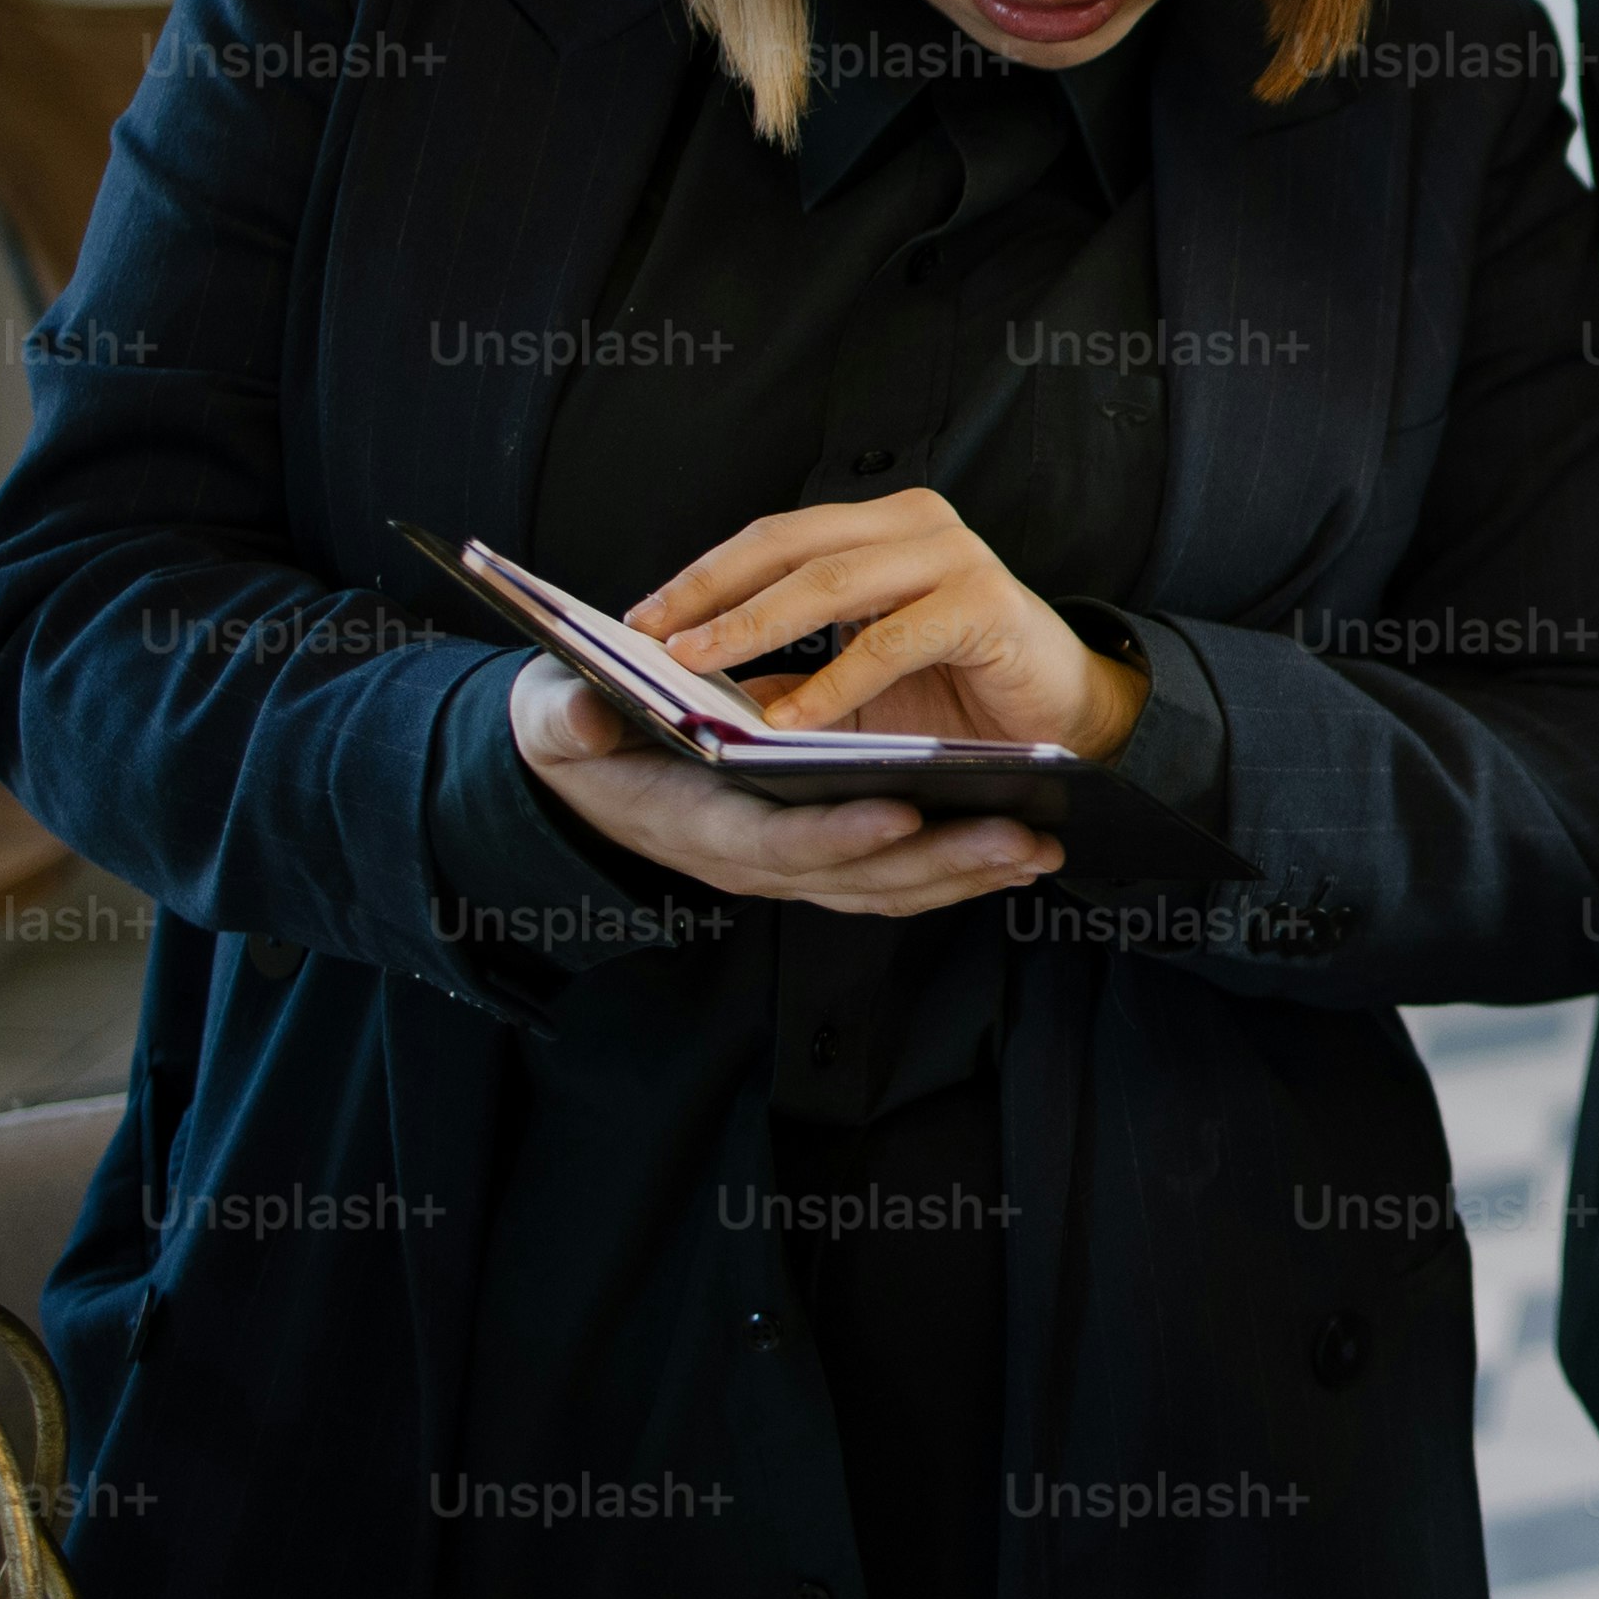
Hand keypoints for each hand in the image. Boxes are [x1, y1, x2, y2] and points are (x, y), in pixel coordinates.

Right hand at [506, 652, 1060, 916]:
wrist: (577, 770)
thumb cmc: (575, 736)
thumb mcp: (555, 721)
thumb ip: (568, 721)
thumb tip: (580, 714)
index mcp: (691, 826)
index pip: (776, 842)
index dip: (839, 832)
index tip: (904, 808)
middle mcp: (746, 861)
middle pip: (856, 875)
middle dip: (942, 859)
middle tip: (1024, 836)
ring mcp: (785, 867)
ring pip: (886, 884)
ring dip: (965, 871)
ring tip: (1043, 845)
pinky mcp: (813, 860)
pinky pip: (891, 878)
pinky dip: (952, 871)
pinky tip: (1013, 852)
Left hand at [630, 485, 1147, 756]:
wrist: (1070, 720)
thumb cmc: (960, 695)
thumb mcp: (855, 679)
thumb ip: (787, 670)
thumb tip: (689, 685)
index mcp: (882, 526)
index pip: (773, 537)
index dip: (702, 573)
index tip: (637, 617)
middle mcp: (918, 524)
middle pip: (790, 545)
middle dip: (711, 592)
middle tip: (651, 636)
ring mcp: (956, 558)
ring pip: (831, 582)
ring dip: (753, 626)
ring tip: (694, 667)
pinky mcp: (985, 607)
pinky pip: (890, 642)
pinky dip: (832, 684)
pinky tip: (787, 722)